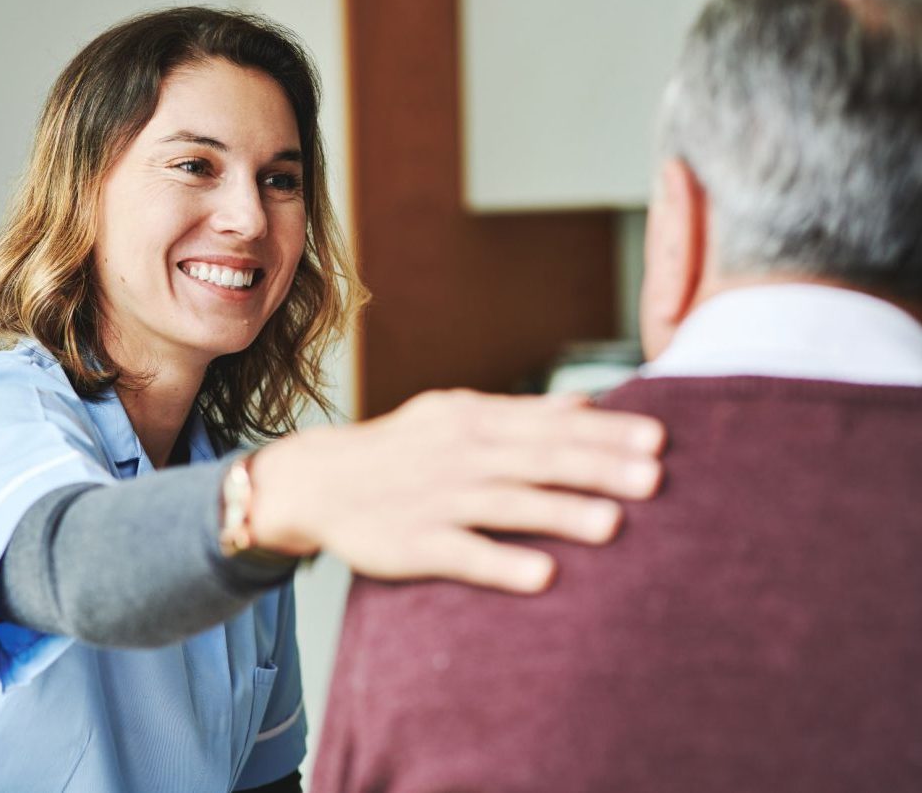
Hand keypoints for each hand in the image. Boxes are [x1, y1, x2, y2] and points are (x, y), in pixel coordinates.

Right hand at [247, 389, 664, 593]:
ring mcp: (436, 498)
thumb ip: (522, 411)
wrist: (320, 480)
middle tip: (655, 478)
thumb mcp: (456, 414)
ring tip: (613, 524)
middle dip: (597, 467)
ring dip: (559, 512)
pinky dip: (501, 562)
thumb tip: (587, 402)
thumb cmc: (402, 448)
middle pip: (537, 459)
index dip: (605, 432)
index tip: (657, 440)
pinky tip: (543, 575)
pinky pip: (461, 553)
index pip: (549, 424)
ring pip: (506, 503)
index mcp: (473, 419)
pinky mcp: (413, 542)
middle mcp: (459, 454)